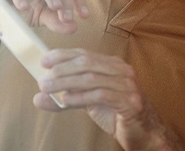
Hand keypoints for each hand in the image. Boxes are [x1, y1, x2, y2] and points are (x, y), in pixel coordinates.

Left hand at [34, 49, 184, 149]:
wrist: (144, 132)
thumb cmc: (117, 114)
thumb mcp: (89, 102)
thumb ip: (67, 97)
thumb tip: (40, 96)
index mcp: (113, 65)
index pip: (85, 54)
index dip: (63, 55)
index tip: (44, 60)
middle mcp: (122, 70)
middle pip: (87, 63)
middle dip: (62, 69)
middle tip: (43, 79)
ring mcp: (128, 84)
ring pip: (92, 78)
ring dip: (66, 83)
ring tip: (48, 88)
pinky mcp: (130, 101)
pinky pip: (100, 95)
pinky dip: (80, 97)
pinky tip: (66, 100)